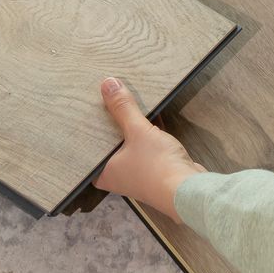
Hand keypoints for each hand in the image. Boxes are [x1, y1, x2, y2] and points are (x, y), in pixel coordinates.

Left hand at [93, 77, 205, 220]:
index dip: (87, 134)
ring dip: (130, 130)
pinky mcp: (156, 170)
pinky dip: (147, 134)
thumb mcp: (137, 131)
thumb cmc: (157, 167)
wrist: (188, 188)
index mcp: (105, 173)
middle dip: (111, 128)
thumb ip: (123, 108)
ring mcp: (138, 174)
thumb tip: (107, 84)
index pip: (88, 152)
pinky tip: (152, 117)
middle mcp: (118, 176)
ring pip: (129, 147)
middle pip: (110, 146)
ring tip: (126, 107)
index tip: (86, 116)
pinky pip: (146, 147)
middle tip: (104, 105)